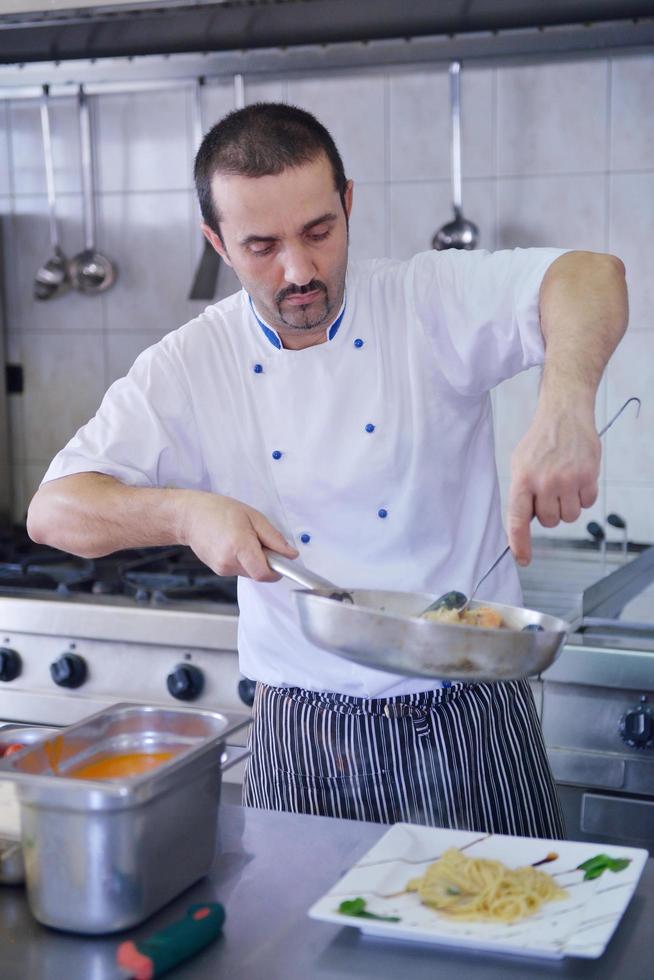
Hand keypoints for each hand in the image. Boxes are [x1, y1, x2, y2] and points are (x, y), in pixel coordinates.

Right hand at [178, 492, 298, 580]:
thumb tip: (290, 554)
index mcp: (239, 546)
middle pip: (259, 573)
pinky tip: (234, 544)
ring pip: (250, 572)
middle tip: (259, 540)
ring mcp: (222, 568)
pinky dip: (244, 560)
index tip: (283, 562)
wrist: (189, 516)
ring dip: (254, 559)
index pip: (264, 573)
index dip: (278, 570)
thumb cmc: (218, 511)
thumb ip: (274, 538)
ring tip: (243, 539)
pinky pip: (240, 570)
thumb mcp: (253, 516)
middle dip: (266, 560)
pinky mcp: (219, 571)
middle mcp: (229, 561)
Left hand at [507, 405, 600, 565]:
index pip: (517, 519)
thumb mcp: (520, 464)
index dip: (519, 543)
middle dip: (549, 512)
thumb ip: (522, 493)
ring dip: (567, 506)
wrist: (564, 414)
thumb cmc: (540, 441)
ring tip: (564, 483)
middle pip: (549, 521)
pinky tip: (578, 478)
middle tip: (549, 491)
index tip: (522, 559)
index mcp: (522, 480)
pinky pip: (587, 504)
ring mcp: (568, 480)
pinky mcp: (588, 477)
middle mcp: (544, 482)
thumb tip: (526, 521)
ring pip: (569, 516)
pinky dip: (583, 496)